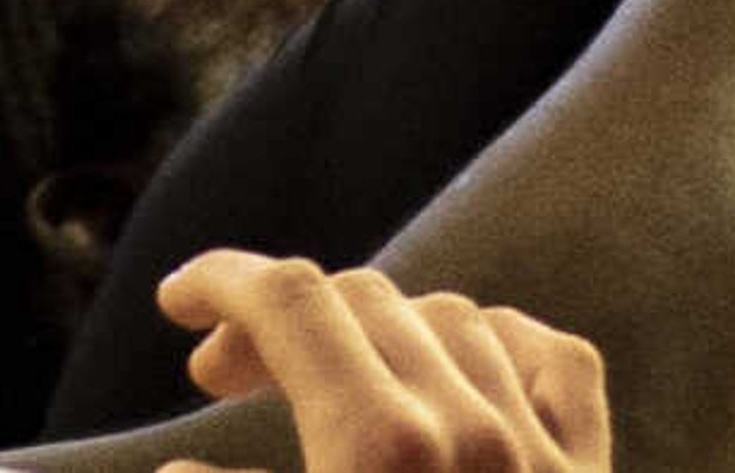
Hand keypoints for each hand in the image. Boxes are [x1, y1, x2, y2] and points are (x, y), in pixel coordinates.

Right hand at [155, 250, 608, 472]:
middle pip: (367, 304)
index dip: (226, 280)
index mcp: (377, 450)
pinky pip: (557, 366)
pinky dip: (502, 344)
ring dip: (376, 329)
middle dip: (282, 316)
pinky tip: (470, 357)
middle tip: (217, 370)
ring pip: (455, 322)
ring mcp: (542, 454)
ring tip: (322, 373)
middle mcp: (469, 432)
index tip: (177, 296)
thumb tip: (180, 468)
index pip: (296, 304)